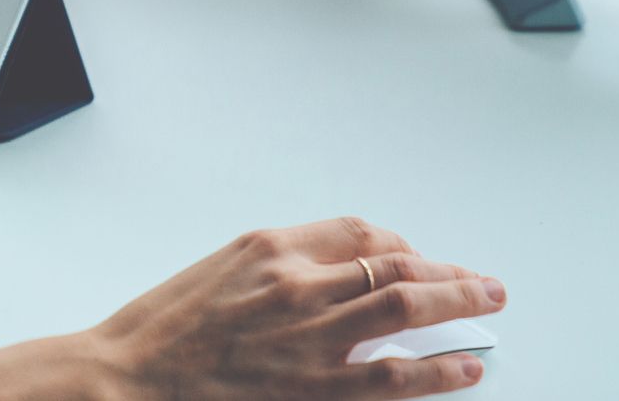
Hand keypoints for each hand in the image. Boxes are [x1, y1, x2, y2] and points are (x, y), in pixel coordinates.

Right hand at [83, 217, 504, 400]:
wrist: (130, 377)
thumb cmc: (165, 329)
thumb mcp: (221, 270)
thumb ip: (280, 265)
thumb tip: (341, 269)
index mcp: (269, 248)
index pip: (358, 233)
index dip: (401, 245)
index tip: (421, 260)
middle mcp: (295, 285)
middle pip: (392, 265)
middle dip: (446, 272)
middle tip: (484, 282)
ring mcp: (307, 338)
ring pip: (401, 308)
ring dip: (455, 305)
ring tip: (489, 304)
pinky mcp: (312, 389)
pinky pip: (389, 376)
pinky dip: (435, 370)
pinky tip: (464, 367)